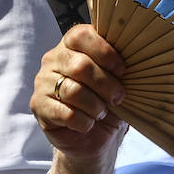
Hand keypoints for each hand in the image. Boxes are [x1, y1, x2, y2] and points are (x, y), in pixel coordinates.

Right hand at [32, 23, 127, 162]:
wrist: (92, 137)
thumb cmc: (106, 102)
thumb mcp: (117, 80)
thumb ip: (119, 64)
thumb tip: (135, 56)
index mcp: (72, 44)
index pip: (81, 35)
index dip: (104, 52)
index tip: (121, 69)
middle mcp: (53, 59)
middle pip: (80, 65)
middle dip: (106, 84)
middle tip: (118, 97)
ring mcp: (43, 82)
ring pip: (73, 91)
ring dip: (96, 106)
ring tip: (101, 113)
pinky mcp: (38, 106)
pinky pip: (66, 113)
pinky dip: (84, 122)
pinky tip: (88, 124)